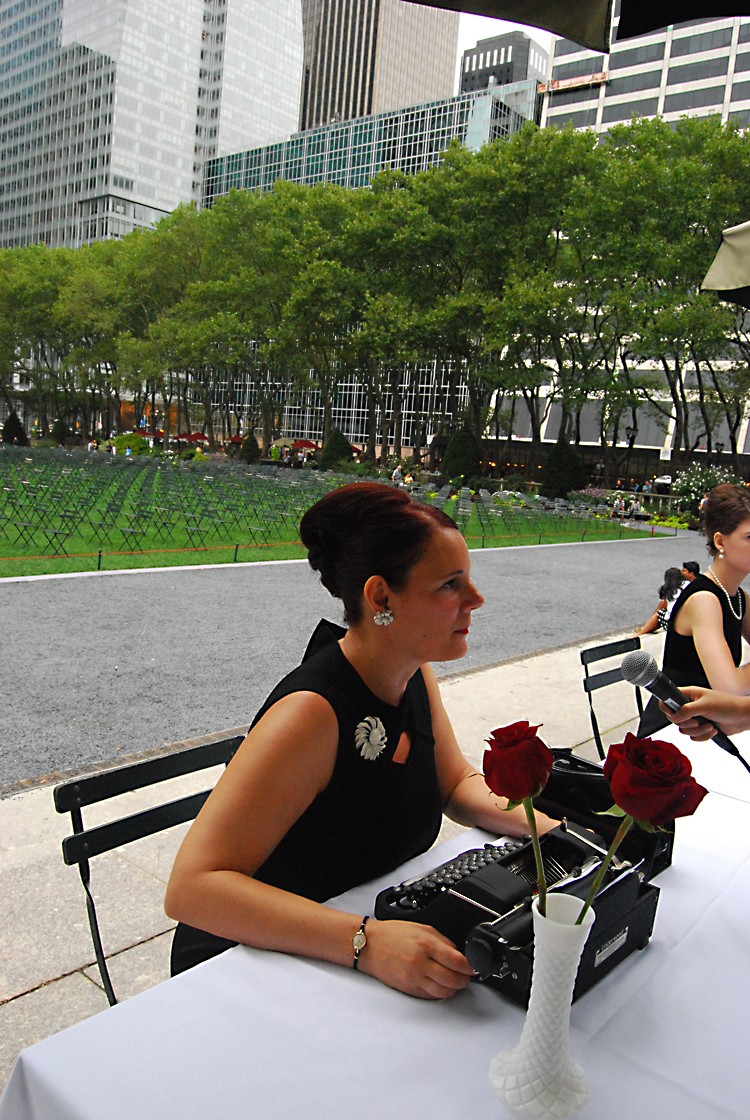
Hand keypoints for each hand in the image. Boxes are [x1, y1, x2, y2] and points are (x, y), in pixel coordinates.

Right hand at [358, 918, 473, 999]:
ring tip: (455, 981)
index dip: (470, 966)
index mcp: (426, 945)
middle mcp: (420, 964)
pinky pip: (430, 996)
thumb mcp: (422, 928)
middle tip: (467, 976)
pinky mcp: (409, 989)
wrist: (370, 945)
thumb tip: (460, 956)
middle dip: (465, 979)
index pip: (457, 961)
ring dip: (454, 989)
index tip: (474, 967)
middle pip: (453, 980)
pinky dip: (440, 992)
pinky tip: (441, 984)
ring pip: (443, 992)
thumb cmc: (393, 934)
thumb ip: (443, 942)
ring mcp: (414, 979)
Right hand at [660, 687, 749, 739]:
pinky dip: (703, 736)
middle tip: (697, 720)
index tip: (674, 714)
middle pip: (674, 719)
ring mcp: (695, 718)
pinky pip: (693, 737)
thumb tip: (674, 717)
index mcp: (689, 695)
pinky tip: (713, 729)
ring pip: (684, 730)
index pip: (668, 699)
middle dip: (687, 723)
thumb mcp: (704, 705)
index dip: (667, 707)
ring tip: (709, 724)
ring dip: (698, 731)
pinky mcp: (701, 729)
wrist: (742, 718)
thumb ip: (686, 711)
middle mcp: (689, 706)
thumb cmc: (727, 705)